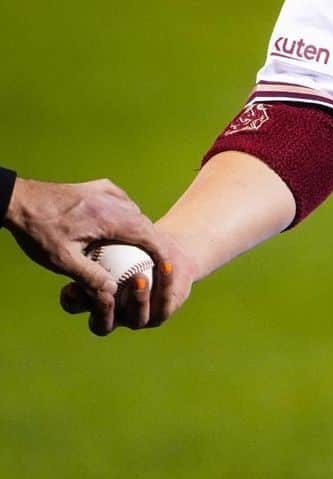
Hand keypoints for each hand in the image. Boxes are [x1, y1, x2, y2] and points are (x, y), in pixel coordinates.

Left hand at [2, 176, 179, 334]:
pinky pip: (121, 201)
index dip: (161, 251)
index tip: (167, 264)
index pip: (147, 234)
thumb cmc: (39, 231)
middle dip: (150, 241)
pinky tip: (117, 224)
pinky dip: (125, 214)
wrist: (19, 200)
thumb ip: (90, 276)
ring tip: (135, 247)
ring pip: (133, 211)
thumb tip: (111, 292)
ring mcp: (106, 191)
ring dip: (137, 228)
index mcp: (110, 218)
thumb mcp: (62, 260)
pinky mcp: (98, 187)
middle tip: (151, 261)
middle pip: (143, 222)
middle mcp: (114, 201)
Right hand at [59, 227, 195, 335]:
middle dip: (102, 311)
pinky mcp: (160, 315)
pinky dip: (165, 282)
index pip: (75, 306)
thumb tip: (81, 232)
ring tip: (139, 277)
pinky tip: (166, 265)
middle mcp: (113, 316)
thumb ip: (99, 243)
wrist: (166, 253)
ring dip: (137, 299)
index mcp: (93, 301)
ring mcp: (137, 319)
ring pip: (135, 318)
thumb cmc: (132, 243)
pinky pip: (164, 302)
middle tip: (106, 295)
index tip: (73, 286)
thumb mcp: (114, 239)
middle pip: (101, 325)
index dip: (72, 301)